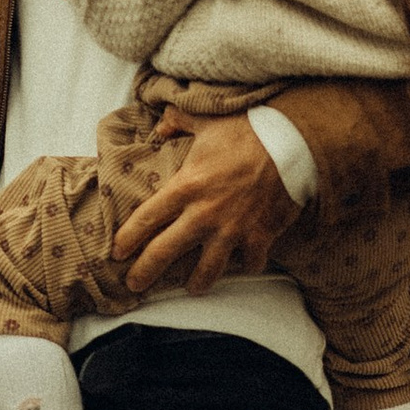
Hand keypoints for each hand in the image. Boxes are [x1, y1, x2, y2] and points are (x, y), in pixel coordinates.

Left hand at [111, 113, 293, 295]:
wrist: (292, 143)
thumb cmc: (247, 130)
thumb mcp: (207, 120)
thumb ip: (178, 122)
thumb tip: (161, 126)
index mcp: (185, 187)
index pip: (146, 218)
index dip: (128, 238)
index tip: (117, 252)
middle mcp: (203, 214)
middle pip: (164, 252)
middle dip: (144, 272)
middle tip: (134, 284)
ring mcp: (232, 230)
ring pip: (206, 270)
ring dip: (196, 282)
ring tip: (192, 289)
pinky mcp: (259, 237)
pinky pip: (248, 263)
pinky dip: (245, 266)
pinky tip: (240, 266)